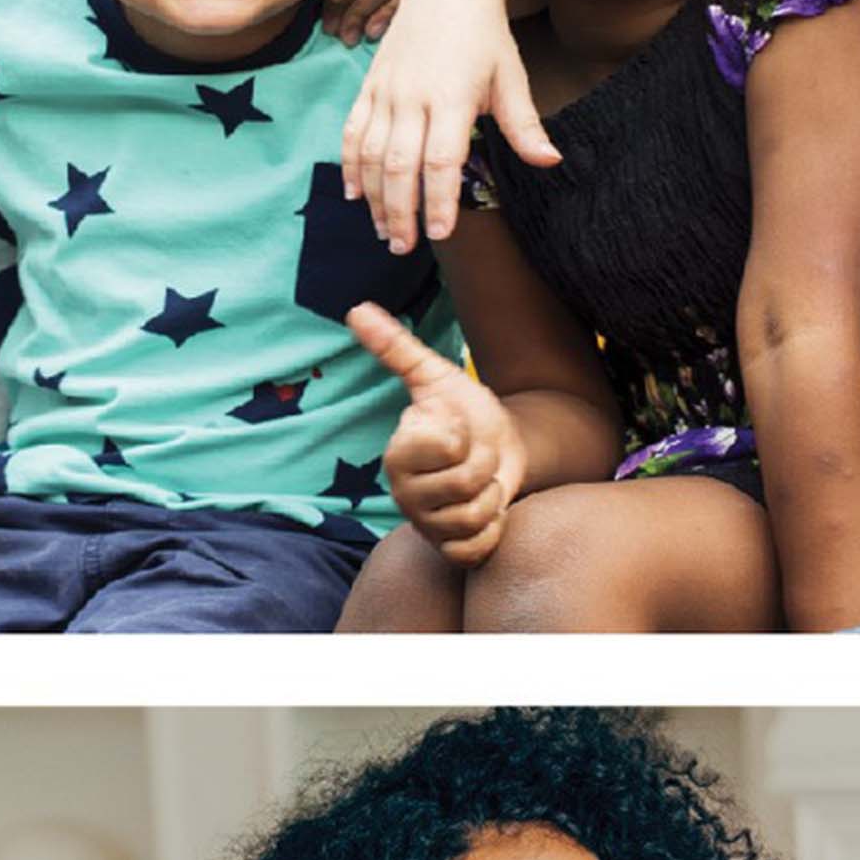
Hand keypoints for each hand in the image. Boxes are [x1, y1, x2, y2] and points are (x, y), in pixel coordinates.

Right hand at [340, 0, 552, 255]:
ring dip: (373, 197)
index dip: (437, 200)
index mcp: (453, 97)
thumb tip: (550, 162)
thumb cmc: (487, 36)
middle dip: (400, 211)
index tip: (440, 234)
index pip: (441, 160)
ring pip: (370, 154)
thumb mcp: (511, 77)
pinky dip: (349, 165)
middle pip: (399, 165)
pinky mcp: (370, 85)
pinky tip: (354, 194)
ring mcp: (387, 91)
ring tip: (383, 230)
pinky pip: (352, 131)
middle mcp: (414, 97)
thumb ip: (524, 125)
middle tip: (404, 247)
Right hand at [347, 307, 525, 562]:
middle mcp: (405, 495)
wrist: (503, 449)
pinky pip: (474, 550)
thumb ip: (396, 347)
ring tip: (483, 483)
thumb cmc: (466, 412)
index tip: (457, 428)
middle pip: (462, 485)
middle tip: (475, 457)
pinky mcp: (451, 550)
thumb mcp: (437, 376)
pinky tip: (488, 511)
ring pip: (472, 518)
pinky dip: (492, 531)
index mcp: (397, 456)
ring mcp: (428, 526)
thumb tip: (356, 309)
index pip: (441, 448)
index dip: (461, 436)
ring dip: (492, 497)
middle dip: (484, 465)